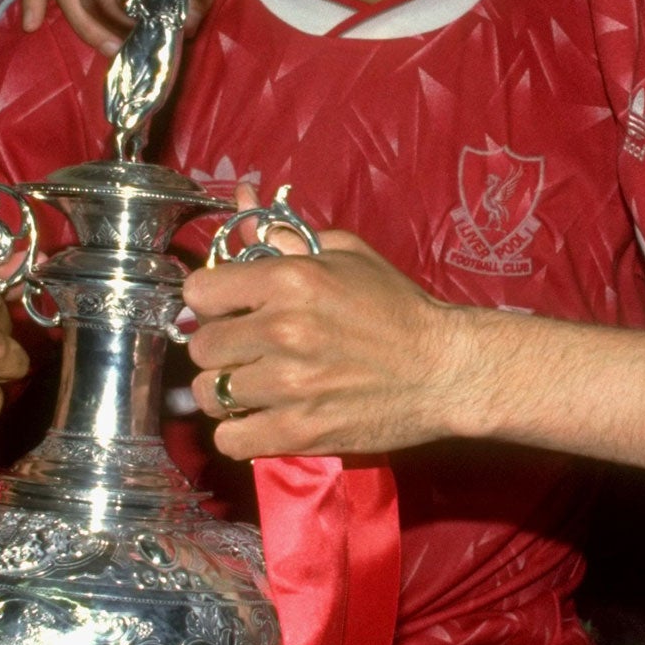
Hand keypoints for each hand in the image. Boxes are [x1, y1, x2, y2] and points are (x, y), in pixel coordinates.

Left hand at [182, 231, 469, 459]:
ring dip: (227, 391)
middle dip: (221, 348)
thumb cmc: (399, 308)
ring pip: (210, 394)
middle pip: (202, 346)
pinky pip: (230, 439)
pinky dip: (239, 432)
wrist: (446, 370)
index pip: (199, 292)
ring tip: (253, 388)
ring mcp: (288, 386)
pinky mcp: (299, 431)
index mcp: (290, 280)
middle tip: (247, 352)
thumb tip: (243, 205)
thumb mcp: (348, 257)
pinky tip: (261, 419)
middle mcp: (281, 330)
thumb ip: (288, 237)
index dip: (212, 302)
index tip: (230, 311)